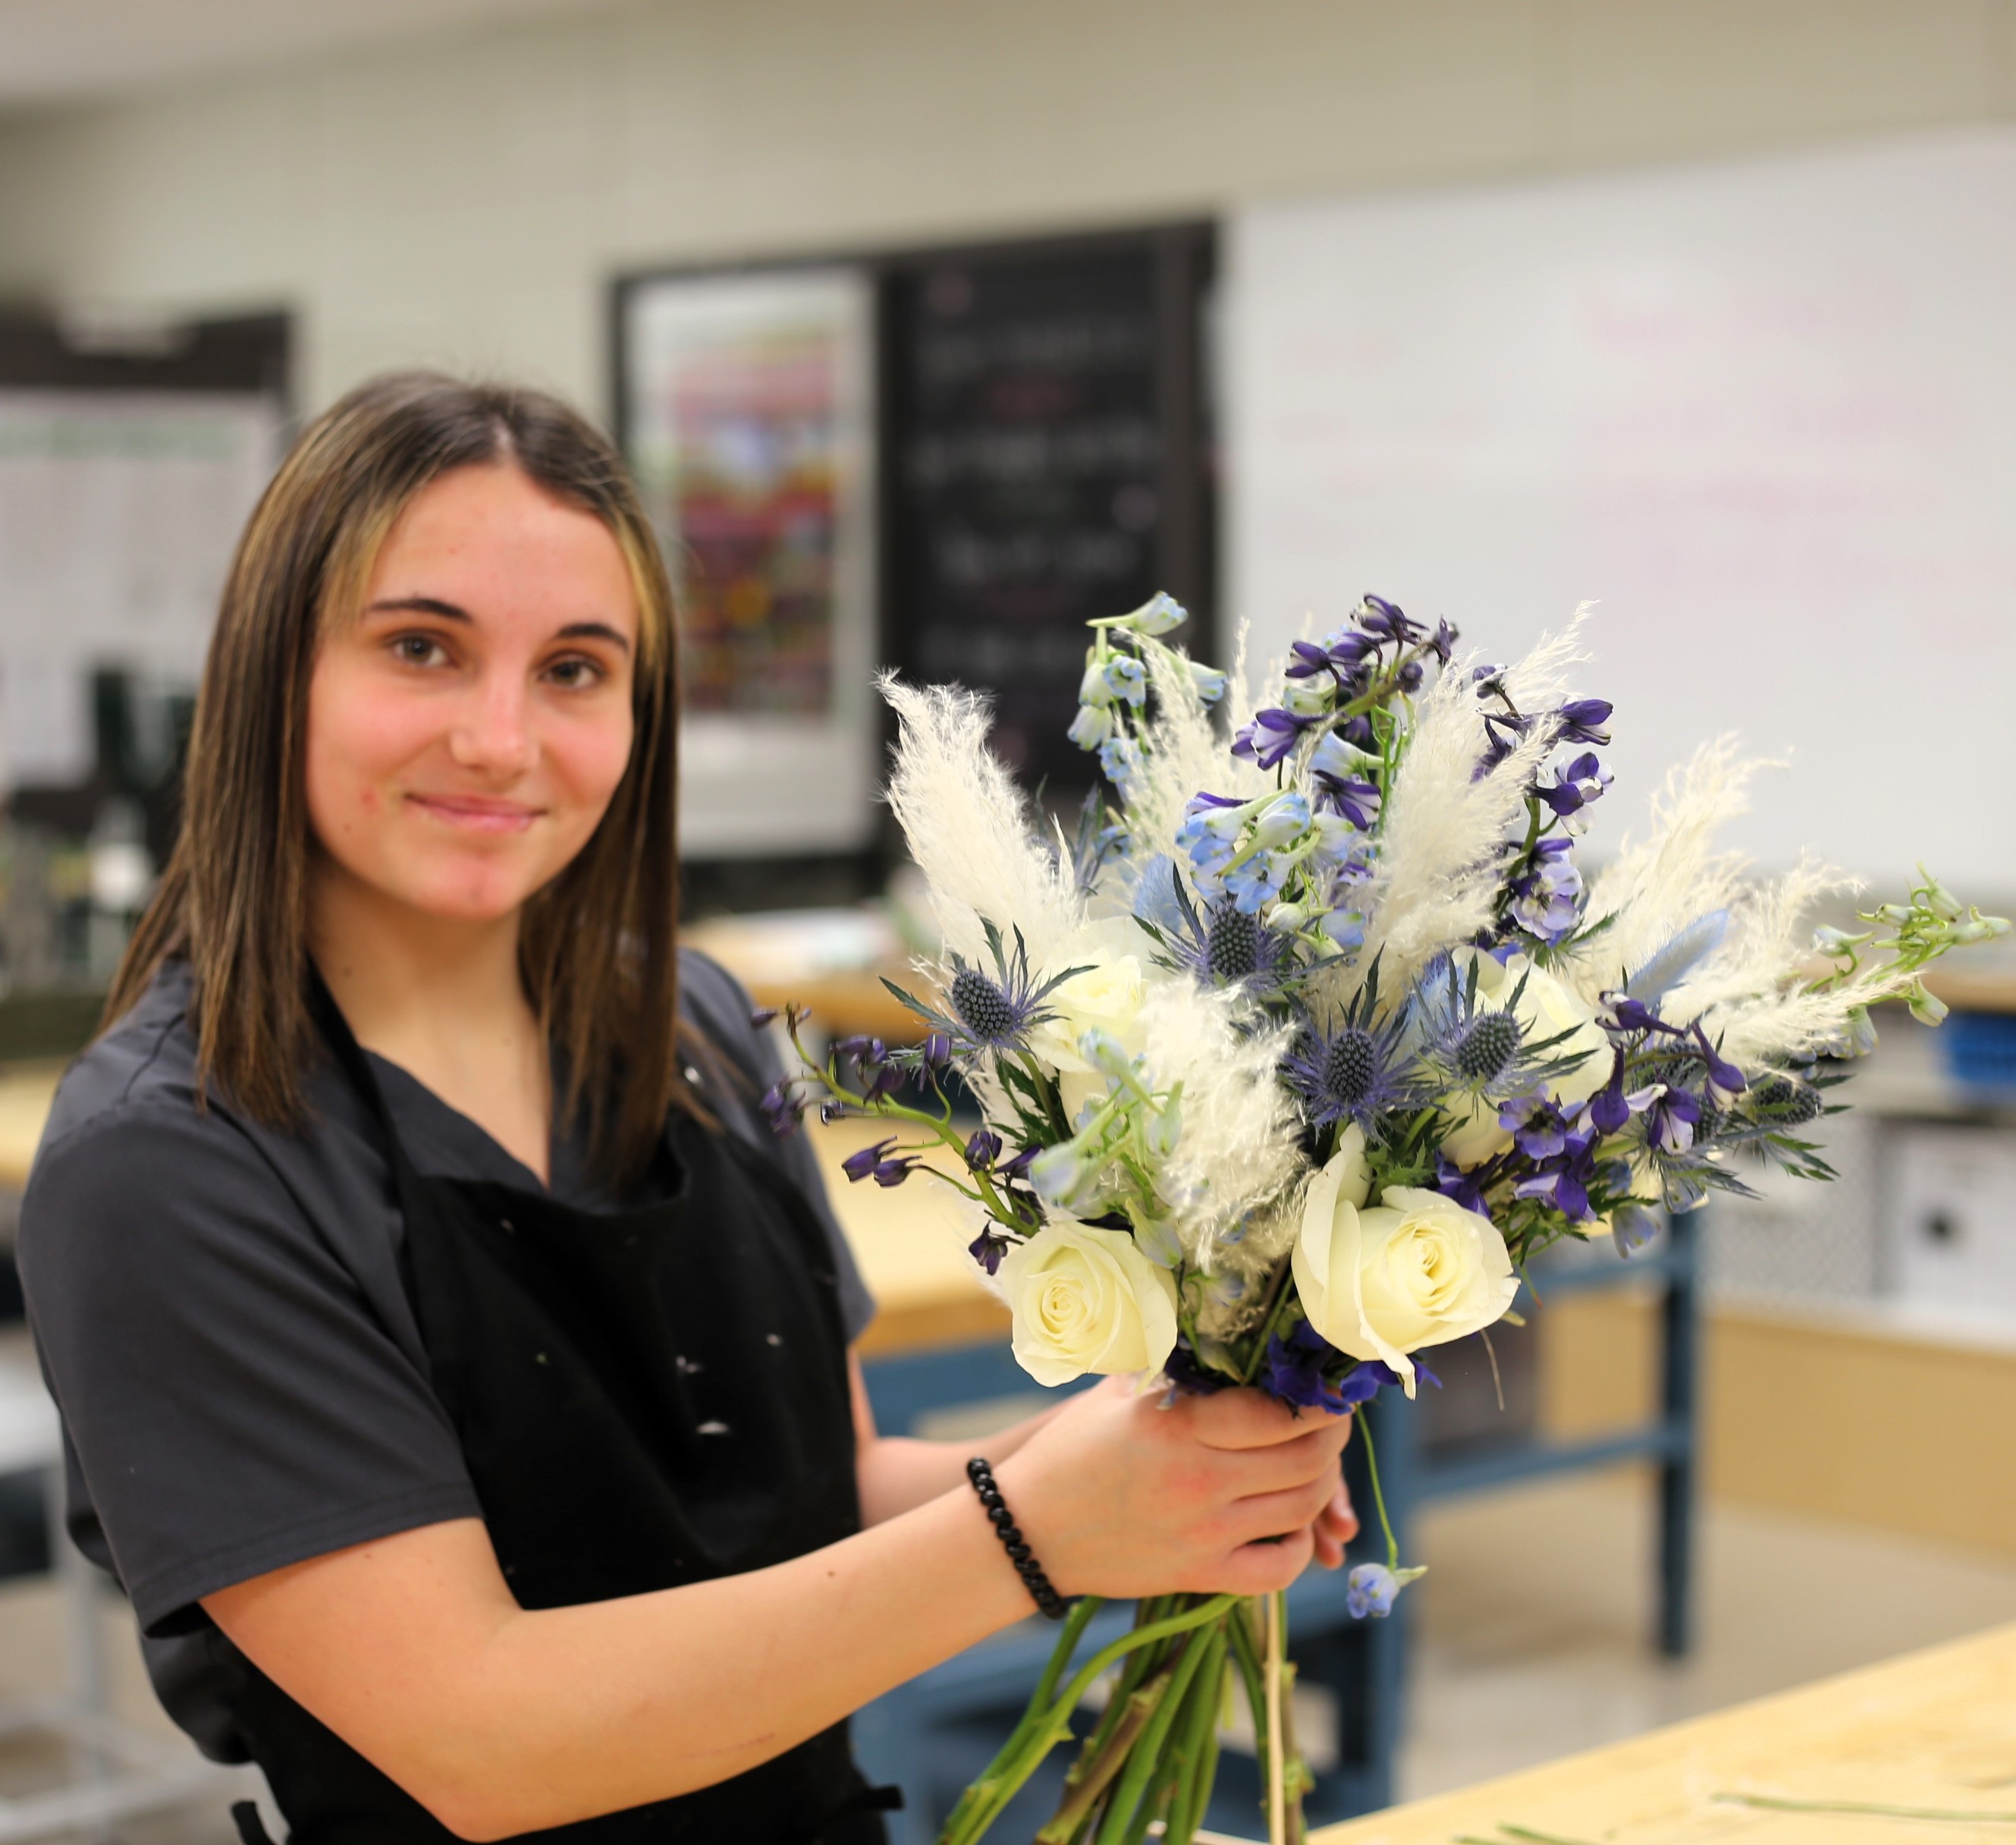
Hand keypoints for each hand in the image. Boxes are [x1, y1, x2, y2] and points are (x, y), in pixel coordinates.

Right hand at [993, 1378, 1358, 1600]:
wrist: (1027, 1530)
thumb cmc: (1070, 1451)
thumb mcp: (1116, 1392)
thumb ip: (1173, 1367)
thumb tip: (1224, 1337)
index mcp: (1178, 1425)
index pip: (1278, 1410)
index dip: (1318, 1400)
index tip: (1327, 1388)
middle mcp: (1199, 1479)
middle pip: (1305, 1459)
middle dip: (1332, 1437)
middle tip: (1332, 1422)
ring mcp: (1204, 1532)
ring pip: (1300, 1509)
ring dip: (1323, 1485)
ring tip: (1317, 1465)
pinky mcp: (1200, 1575)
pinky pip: (1279, 1569)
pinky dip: (1300, 1548)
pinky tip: (1292, 1525)